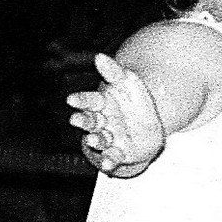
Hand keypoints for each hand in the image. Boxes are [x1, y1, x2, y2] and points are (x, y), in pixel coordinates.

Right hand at [66, 53, 164, 176]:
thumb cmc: (134, 102)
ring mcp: (109, 139)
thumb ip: (114, 72)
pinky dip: (109, 161)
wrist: (149, 127)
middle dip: (83, 120)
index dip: (81, 100)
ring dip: (95, 140)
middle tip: (76, 119)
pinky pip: (113, 158)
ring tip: (93, 139)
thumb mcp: (128, 83)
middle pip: (90, 121)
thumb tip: (99, 56)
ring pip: (99, 140)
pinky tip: (109, 164)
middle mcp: (102, 122)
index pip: (90, 100)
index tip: (71, 100)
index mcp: (102, 103)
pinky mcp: (119, 154)